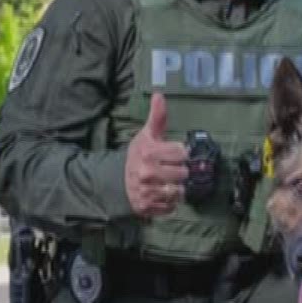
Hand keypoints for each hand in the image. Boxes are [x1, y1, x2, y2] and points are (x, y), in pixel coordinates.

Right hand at [125, 93, 187, 218]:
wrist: (117, 181)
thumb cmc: (138, 156)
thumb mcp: (147, 135)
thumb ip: (157, 117)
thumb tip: (159, 95)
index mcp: (149, 153)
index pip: (182, 154)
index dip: (180, 154)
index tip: (173, 154)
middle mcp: (148, 173)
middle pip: (183, 174)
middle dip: (180, 172)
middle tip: (170, 169)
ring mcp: (148, 192)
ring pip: (179, 192)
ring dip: (177, 188)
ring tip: (168, 182)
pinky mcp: (148, 207)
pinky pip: (171, 207)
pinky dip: (170, 203)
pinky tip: (162, 194)